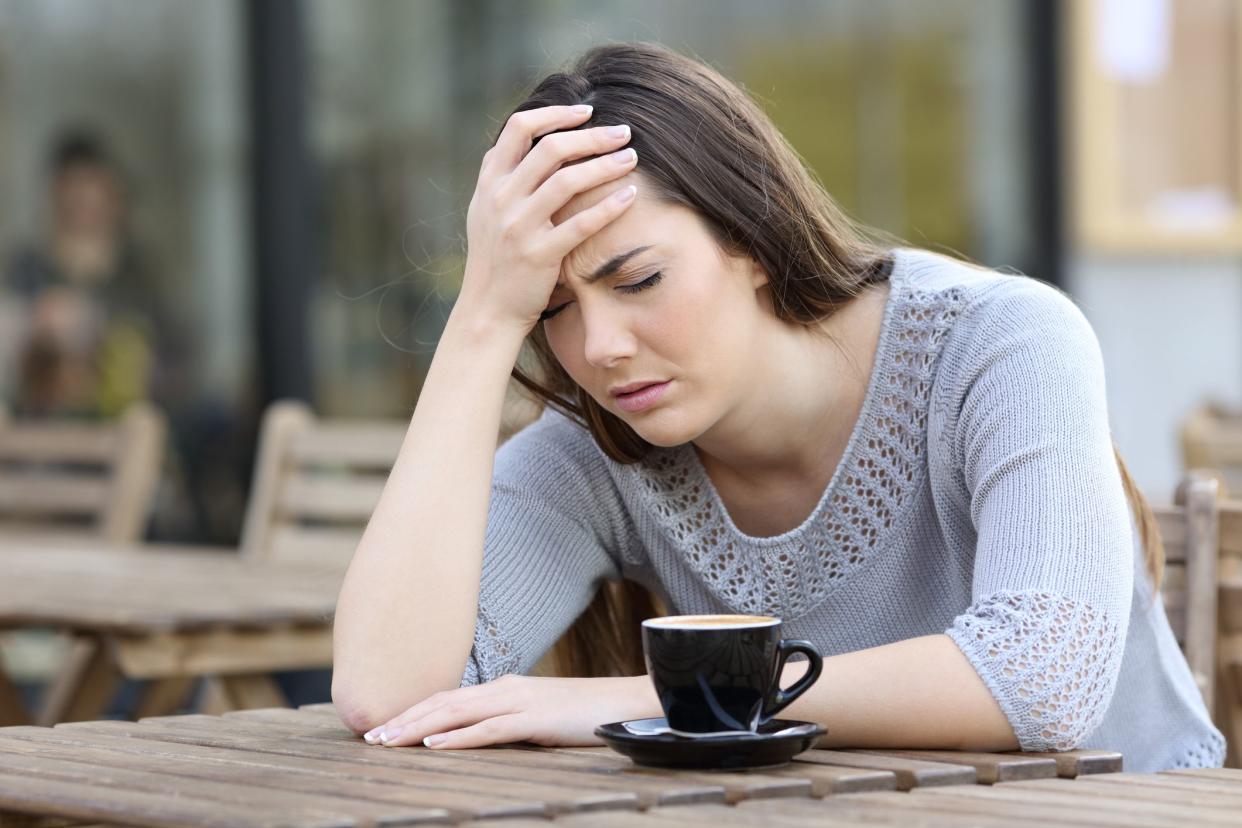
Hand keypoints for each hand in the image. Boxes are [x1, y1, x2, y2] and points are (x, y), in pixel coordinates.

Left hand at [361, 673, 660, 748]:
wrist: (632, 702)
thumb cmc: (588, 715)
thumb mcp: (541, 721)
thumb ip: (510, 725)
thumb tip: (482, 739)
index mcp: (506, 689)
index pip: (449, 698)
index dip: (413, 711)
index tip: (383, 726)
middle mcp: (507, 689)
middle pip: (443, 701)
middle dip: (403, 718)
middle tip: (369, 735)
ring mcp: (521, 701)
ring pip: (457, 712)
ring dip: (418, 727)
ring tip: (387, 741)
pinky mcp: (536, 719)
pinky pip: (490, 728)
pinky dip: (459, 736)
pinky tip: (435, 744)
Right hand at [459, 103, 638, 334]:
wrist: (487, 309)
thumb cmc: (496, 258)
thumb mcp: (487, 211)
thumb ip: (507, 176)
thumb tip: (537, 139)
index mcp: (489, 182)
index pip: (519, 127)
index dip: (555, 113)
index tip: (586, 111)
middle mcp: (500, 199)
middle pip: (550, 148)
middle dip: (591, 135)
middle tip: (623, 132)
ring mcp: (518, 227)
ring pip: (567, 181)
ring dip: (605, 164)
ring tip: (632, 158)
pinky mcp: (539, 255)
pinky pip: (580, 224)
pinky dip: (609, 206)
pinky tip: (630, 196)